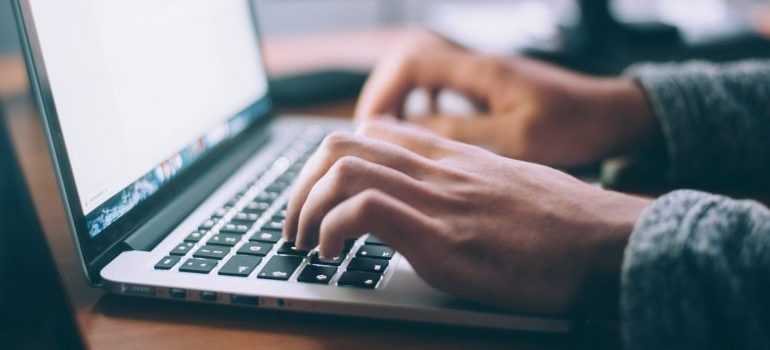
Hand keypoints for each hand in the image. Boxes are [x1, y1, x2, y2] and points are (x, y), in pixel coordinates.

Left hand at [283, 120, 651, 314]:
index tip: (320, 196)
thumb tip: (435, 203)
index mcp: (452, 157)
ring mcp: (439, 200)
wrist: (610, 243)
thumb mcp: (508, 188)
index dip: (330, 161)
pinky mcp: (443, 238)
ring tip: (305, 242)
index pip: (372, 132)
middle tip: (296, 223)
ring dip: (305, 208)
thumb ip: (465, 185)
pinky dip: (332, 230)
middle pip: (342, 144)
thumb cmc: (565, 224)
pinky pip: (365, 210)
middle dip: (301, 185)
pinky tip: (333, 255)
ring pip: (343, 169)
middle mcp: (438, 169)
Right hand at [355, 31, 659, 167]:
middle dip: (383, 95)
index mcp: (480, 71)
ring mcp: (483, 74)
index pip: (411, 62)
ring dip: (401, 100)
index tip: (370, 128)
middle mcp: (477, 65)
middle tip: (371, 134)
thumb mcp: (516, 139)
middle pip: (408, 61)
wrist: (614, 115)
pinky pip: (442, 86)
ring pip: (423, 73)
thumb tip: (407, 132)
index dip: (382, 92)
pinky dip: (424, 104)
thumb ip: (460, 133)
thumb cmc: (575, 126)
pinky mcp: (490, 87)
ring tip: (389, 134)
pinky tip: (426, 129)